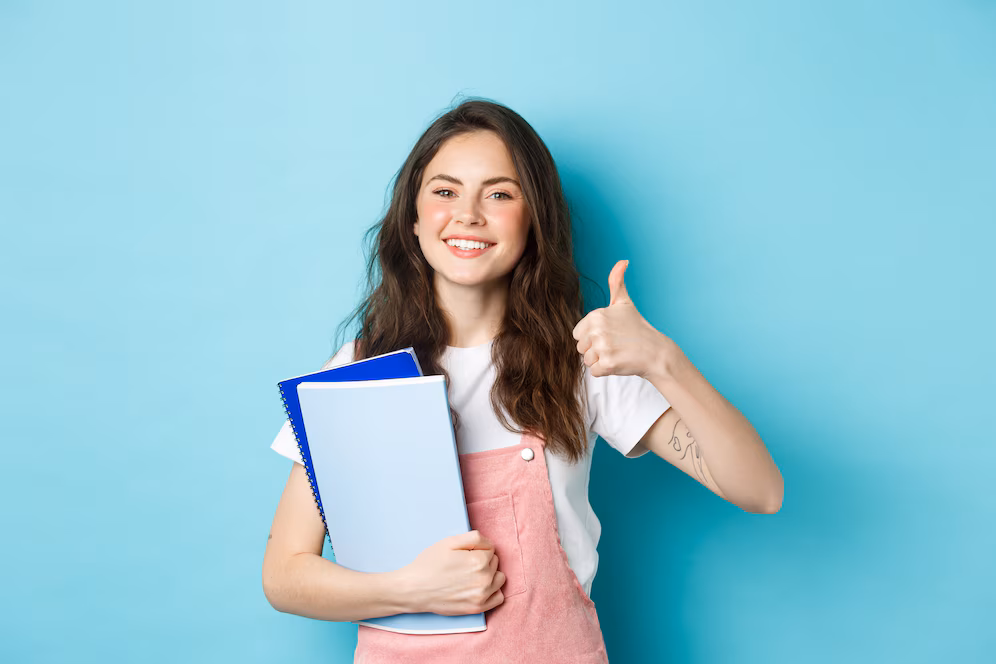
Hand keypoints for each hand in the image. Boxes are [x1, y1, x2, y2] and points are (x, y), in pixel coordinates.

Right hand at [397, 530, 505, 615]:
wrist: (414, 589)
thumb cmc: (429, 564)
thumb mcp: (449, 542)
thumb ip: (474, 537)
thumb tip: (489, 543)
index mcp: (479, 560)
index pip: (491, 549)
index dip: (477, 549)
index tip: (465, 553)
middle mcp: (484, 579)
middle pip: (495, 562)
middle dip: (483, 561)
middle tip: (464, 564)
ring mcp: (482, 595)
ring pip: (499, 578)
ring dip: (490, 575)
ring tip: (472, 575)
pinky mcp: (478, 608)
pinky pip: (499, 598)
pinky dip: (492, 591)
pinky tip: (479, 588)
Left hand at [572, 259, 670, 378]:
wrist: (656, 352)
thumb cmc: (637, 328)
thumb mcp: (624, 303)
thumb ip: (617, 282)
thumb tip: (623, 261)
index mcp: (596, 315)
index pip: (578, 334)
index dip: (591, 337)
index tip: (609, 334)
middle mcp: (597, 330)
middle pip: (580, 348)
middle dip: (595, 350)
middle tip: (615, 345)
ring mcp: (603, 347)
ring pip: (587, 361)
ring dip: (600, 361)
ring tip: (618, 353)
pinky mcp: (608, 364)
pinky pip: (594, 372)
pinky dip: (605, 371)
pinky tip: (619, 362)